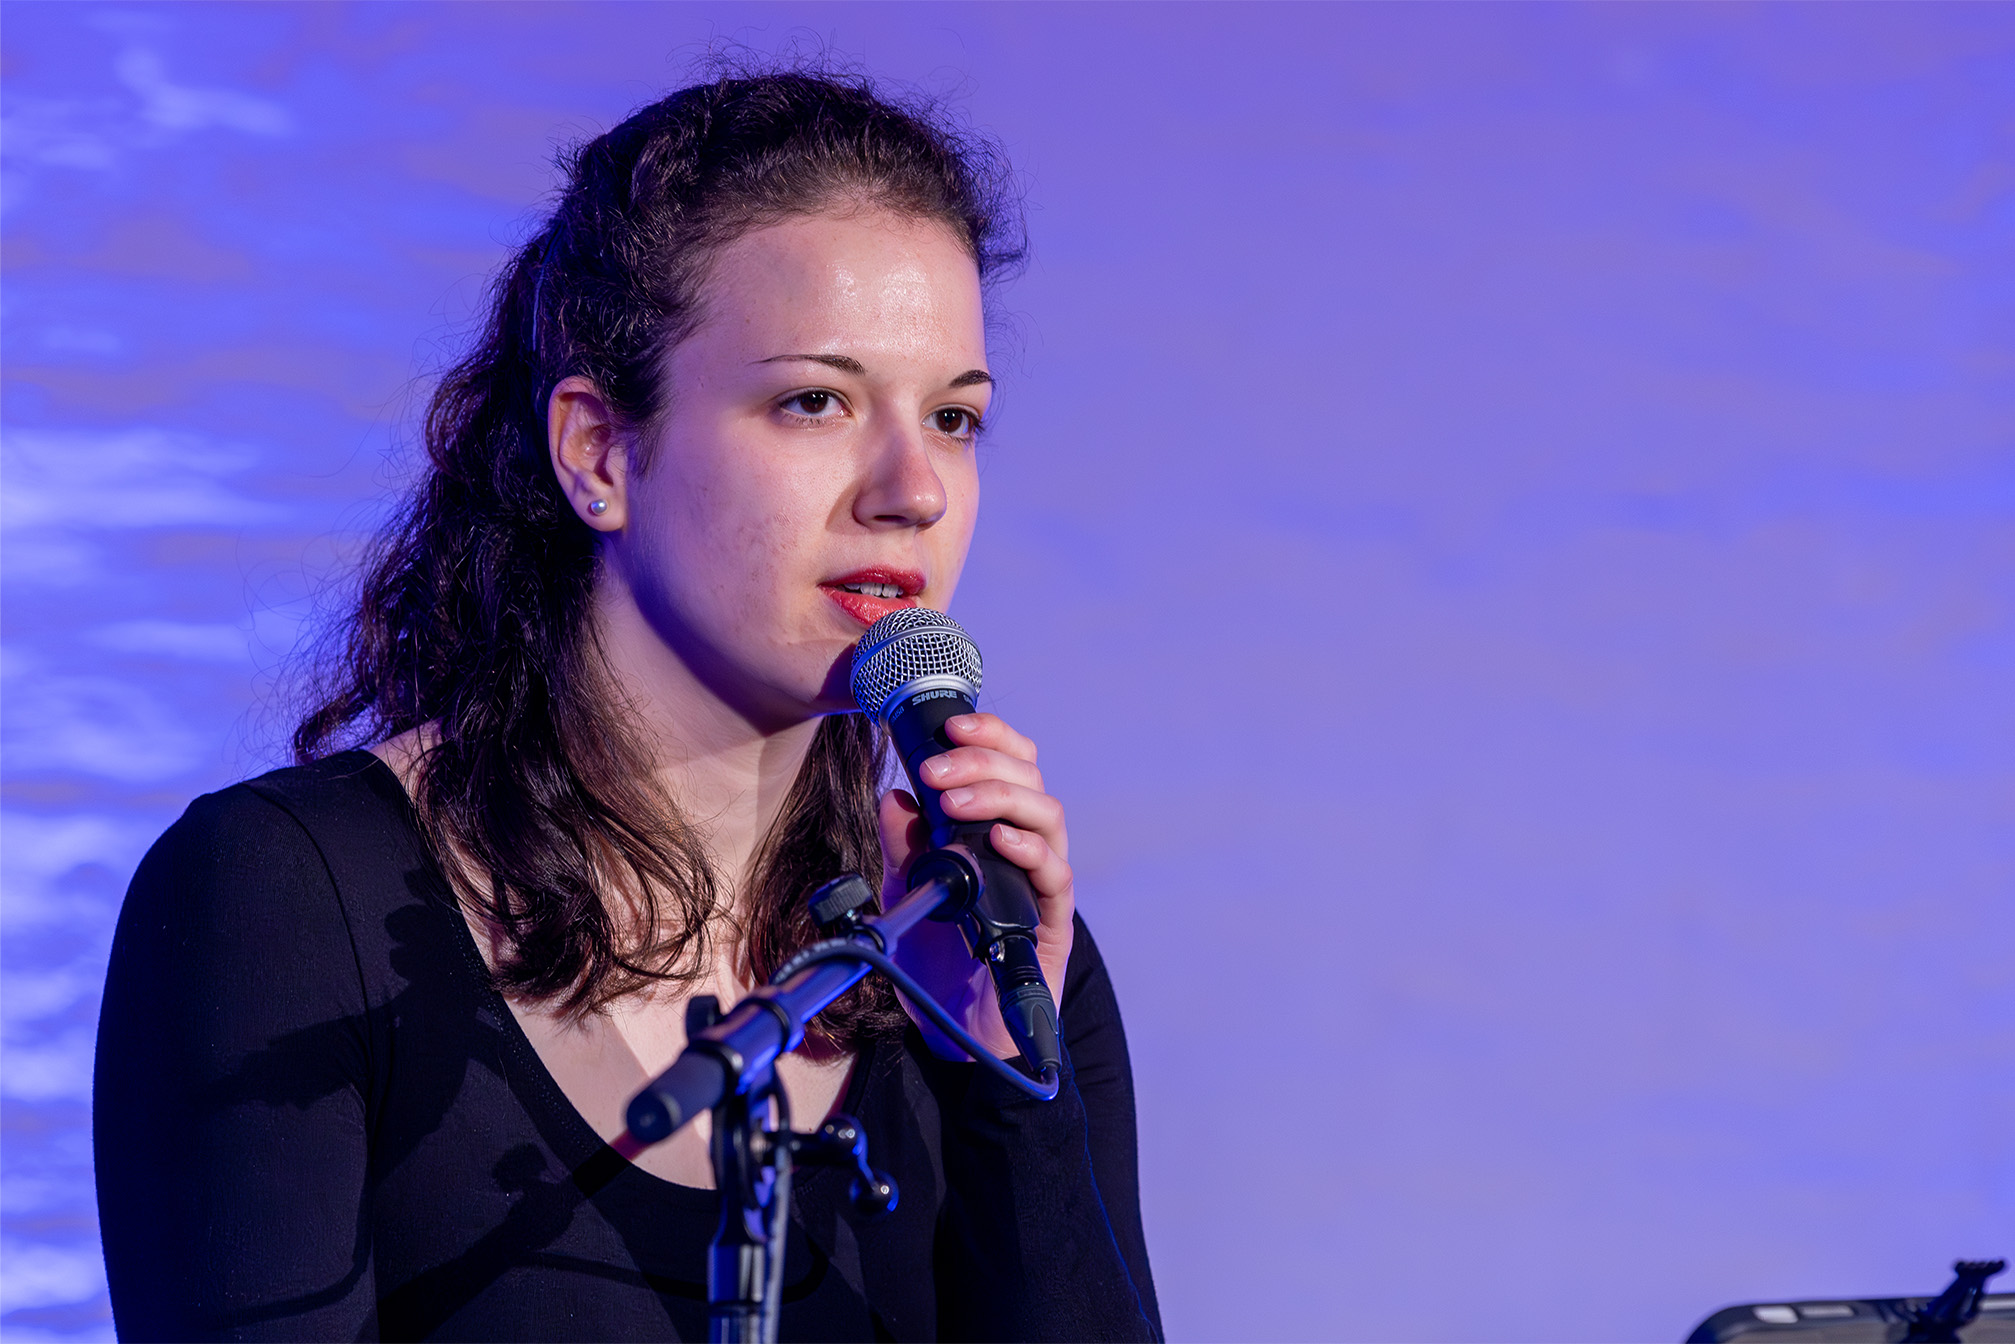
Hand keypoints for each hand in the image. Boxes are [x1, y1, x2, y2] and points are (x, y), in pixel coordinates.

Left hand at [877, 712, 1074, 1059]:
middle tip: (935, 771)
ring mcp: (1042, 883)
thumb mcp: (908, 889)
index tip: (951, 726)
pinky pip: (1054, 875)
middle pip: (1029, 779)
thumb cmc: (938, 955)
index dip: (989, 735)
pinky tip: (998, 842)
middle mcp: (1026, 847)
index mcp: (997, 827)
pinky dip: (1028, 851)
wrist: (951, 1027)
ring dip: (999, 798)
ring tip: (953, 803)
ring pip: (1046, 816)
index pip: (1009, 763)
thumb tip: (894, 797)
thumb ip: (903, 844)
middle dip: (982, 762)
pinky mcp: (1052, 922)